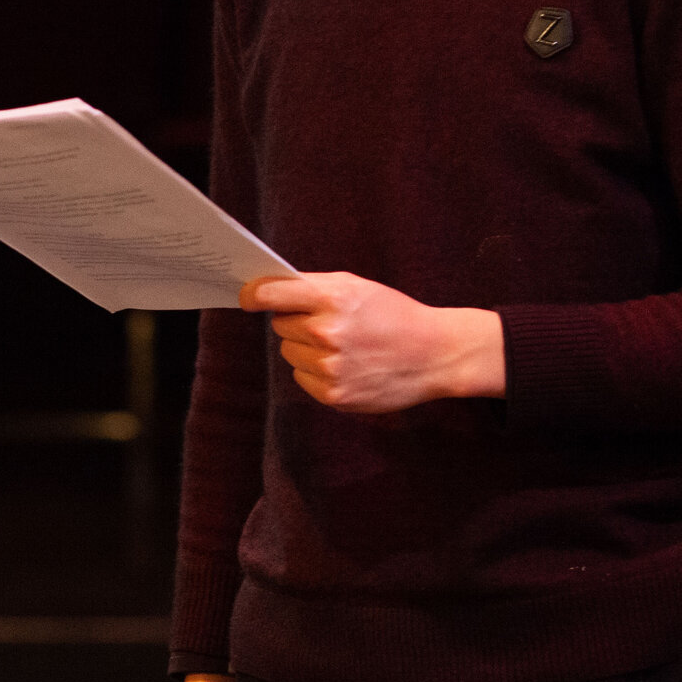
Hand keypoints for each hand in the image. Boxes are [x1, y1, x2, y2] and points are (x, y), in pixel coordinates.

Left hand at [240, 272, 504, 412]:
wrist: (436, 354)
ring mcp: (331, 367)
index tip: (245, 297)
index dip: (252, 294)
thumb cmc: (392, 314)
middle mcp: (328, 333)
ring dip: (307, 348)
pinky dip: (316, 372)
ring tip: (344, 346)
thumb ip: (310, 286)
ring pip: (289, 352)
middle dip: (297, 321)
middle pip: (280, 324)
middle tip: (329, 322)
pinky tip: (347, 366)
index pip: (270, 295)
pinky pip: (301, 377)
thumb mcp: (356, 287)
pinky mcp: (334, 395)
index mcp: (332, 299)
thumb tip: (262, 289)